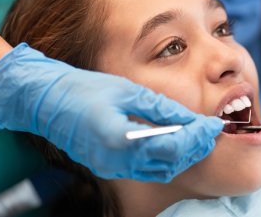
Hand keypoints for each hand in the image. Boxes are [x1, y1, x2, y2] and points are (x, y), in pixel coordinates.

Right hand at [0, 43, 222, 181]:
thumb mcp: (126, 91)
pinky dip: (166, 159)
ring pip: (161, 171)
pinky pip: (147, 169)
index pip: (173, 146)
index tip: (214, 124)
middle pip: (170, 163)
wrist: (46, 101)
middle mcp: (118, 161)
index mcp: (122, 139)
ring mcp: (113, 167)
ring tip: (198, 137)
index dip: (198, 135)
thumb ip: (159, 107)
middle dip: (196, 147)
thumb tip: (188, 117)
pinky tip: (176, 144)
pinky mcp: (110, 166)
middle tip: (212, 131)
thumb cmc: (83, 89)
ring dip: (183, 156)